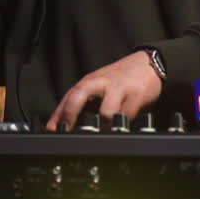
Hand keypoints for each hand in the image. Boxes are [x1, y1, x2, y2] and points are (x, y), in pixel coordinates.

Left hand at [46, 51, 162, 129]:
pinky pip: (126, 116)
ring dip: (102, 126)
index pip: (68, 97)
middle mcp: (100, 83)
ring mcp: (118, 89)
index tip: (52, 130)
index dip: (58, 115)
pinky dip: (122, 125)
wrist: (147, 64)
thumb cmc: (119, 79)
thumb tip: (62, 124)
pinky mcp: (136, 96)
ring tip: (102, 134)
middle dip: (70, 114)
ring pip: (105, 111)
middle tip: (68, 132)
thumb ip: (82, 103)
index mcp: (89, 82)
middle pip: (79, 95)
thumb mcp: (97, 86)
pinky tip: (121, 127)